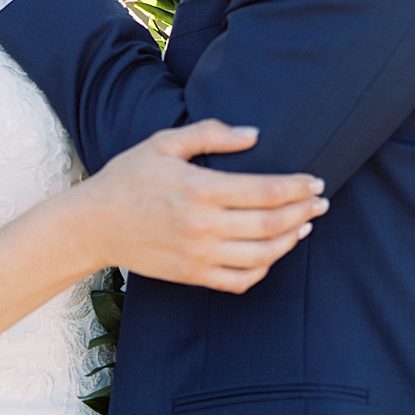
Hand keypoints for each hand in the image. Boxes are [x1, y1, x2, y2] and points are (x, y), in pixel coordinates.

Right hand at [75, 120, 327, 293]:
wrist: (93, 224)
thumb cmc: (128, 177)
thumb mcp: (163, 143)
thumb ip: (210, 134)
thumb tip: (253, 134)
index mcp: (199, 189)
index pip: (264, 191)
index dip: (297, 187)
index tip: (316, 181)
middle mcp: (203, 226)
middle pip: (270, 223)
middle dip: (304, 212)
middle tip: (321, 202)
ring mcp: (198, 255)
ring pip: (262, 256)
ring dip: (290, 240)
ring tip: (304, 225)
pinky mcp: (192, 274)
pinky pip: (240, 280)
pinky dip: (263, 270)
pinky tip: (272, 253)